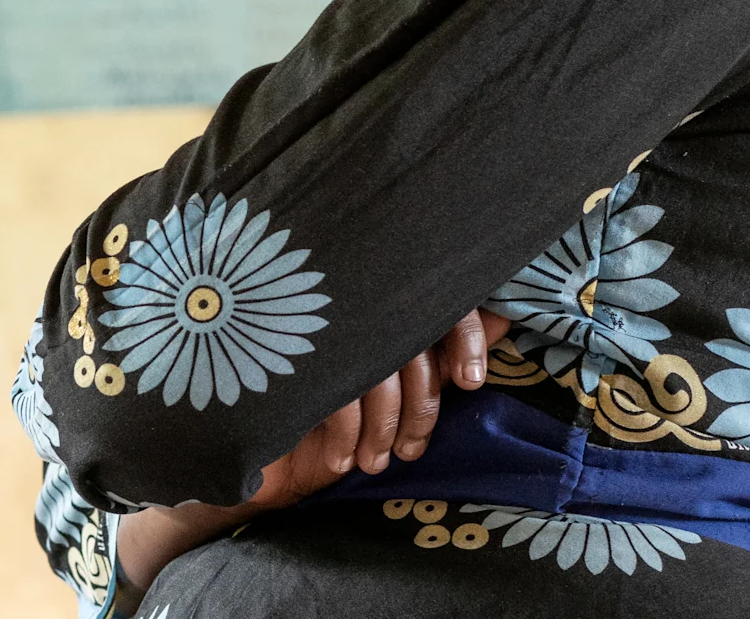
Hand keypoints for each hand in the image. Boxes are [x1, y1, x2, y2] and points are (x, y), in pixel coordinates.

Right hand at [116, 307, 510, 599]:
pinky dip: (346, 432)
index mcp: (382, 288)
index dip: (462, 335)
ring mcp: (321, 319)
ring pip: (378, 368)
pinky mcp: (290, 350)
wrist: (243, 421)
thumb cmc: (324, 385)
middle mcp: (355, 296)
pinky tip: (342, 457)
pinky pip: (339, 390)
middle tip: (413, 450)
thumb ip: (442, 338)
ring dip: (383, 426)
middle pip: (410, 338)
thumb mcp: (392, 363)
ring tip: (378, 461)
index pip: (437, 296)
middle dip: (420, 404)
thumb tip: (506, 318)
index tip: (469, 382)